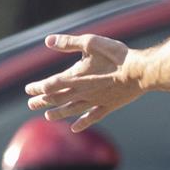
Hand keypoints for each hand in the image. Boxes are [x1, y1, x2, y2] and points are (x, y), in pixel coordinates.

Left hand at [25, 32, 140, 131]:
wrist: (140, 72)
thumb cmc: (116, 55)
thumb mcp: (91, 43)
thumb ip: (69, 43)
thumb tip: (48, 41)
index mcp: (76, 77)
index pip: (51, 85)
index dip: (38, 88)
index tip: (28, 89)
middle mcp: (83, 92)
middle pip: (58, 99)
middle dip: (43, 101)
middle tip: (31, 104)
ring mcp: (95, 102)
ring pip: (71, 110)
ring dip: (58, 113)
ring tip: (47, 116)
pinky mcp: (108, 106)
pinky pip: (91, 117)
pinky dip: (82, 123)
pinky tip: (75, 128)